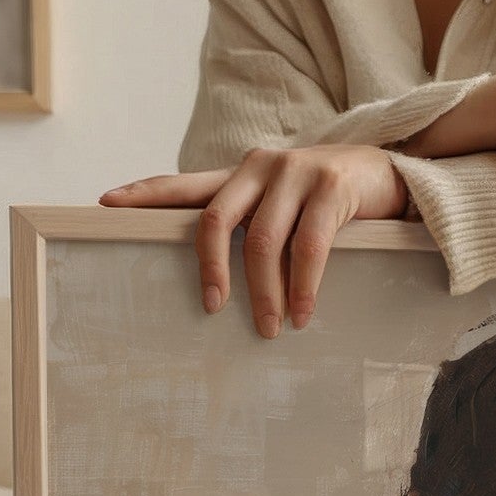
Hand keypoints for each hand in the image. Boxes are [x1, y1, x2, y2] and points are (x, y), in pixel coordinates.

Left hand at [99, 143, 408, 336]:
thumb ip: (254, 225)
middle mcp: (261, 167)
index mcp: (243, 175)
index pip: (186, 184)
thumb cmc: (332, 202)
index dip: (145, 194)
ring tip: (269, 328)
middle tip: (212, 308)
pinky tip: (302, 314)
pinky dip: (303, 286)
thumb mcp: (286, 207)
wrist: (390, 175)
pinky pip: (308, 246)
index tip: (105, 204)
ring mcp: (296, 173)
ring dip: (264, 291)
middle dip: (211, 268)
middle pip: (215, 219)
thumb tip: (220, 277)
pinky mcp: (330, 188)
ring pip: (261, 240)